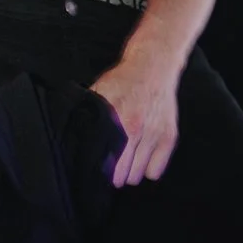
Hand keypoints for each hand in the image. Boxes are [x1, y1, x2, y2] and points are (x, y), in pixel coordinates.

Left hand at [91, 47, 179, 186]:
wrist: (153, 66)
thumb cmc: (123, 80)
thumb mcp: (99, 93)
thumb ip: (88, 115)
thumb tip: (73, 136)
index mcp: (115, 121)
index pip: (103, 164)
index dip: (98, 170)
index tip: (97, 167)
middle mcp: (135, 130)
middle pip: (120, 176)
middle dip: (113, 174)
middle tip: (112, 165)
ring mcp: (154, 135)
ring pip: (137, 177)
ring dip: (130, 172)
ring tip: (127, 160)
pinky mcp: (169, 137)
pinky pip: (155, 172)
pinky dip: (148, 169)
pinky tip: (142, 157)